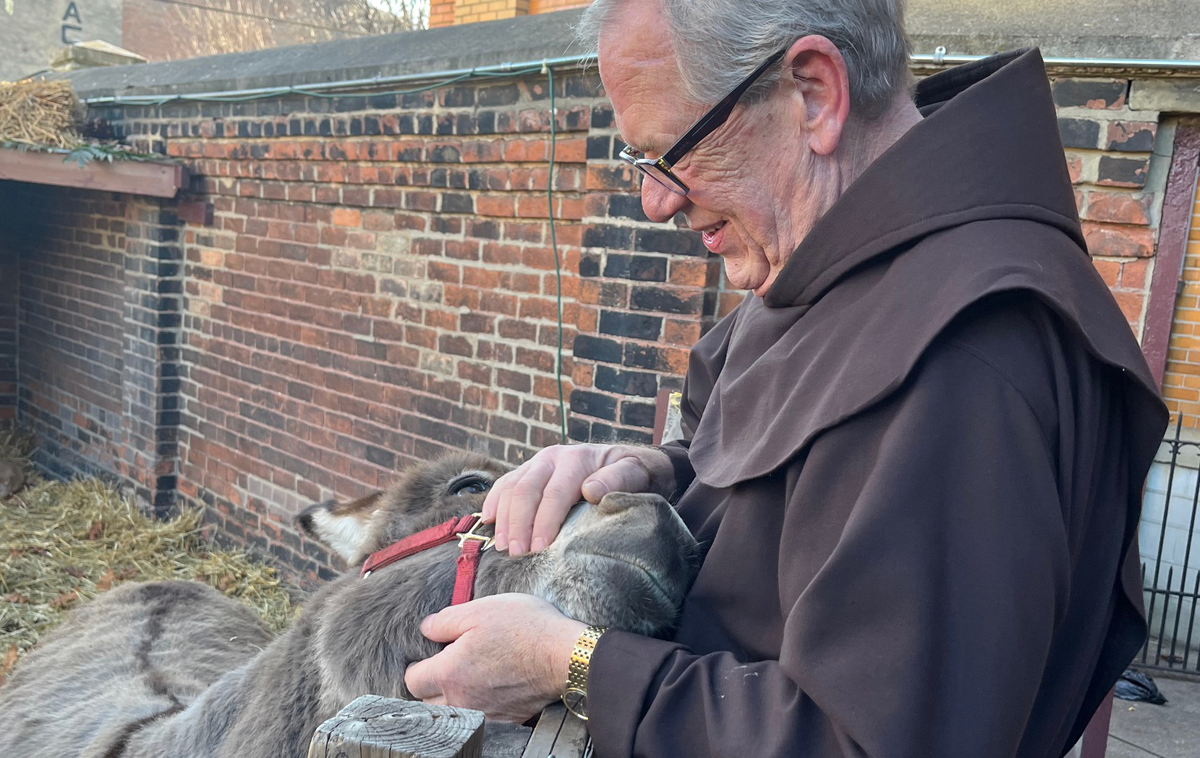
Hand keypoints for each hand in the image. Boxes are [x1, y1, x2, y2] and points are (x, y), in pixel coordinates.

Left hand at [404, 594, 585, 722]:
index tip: (433, 655)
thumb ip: (445, 621)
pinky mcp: (507, 720)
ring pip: (454, 713)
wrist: (564, 655)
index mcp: (449, 673)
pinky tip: (495, 687)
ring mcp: (485, 714)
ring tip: (472, 676)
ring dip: (455, 699)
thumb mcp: (479, 610)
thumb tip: (426, 629)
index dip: (420, 665)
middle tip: (452, 664)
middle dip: (434, 686)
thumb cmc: (523, 628)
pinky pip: (482, 718)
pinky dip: (482, 706)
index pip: (413, 680)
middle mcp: (461, 701)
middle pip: (428, 703)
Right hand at [482, 444, 674, 555]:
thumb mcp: (636, 472)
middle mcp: (553, 457)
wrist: (631, 460)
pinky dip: (495, 502)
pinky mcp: (530, 471)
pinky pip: (506, 484)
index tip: (540, 549)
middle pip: (527, 490)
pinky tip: (488, 522)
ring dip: (505, 518)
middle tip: (518, 555)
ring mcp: (538, 463)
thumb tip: (591, 491)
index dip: (544, 521)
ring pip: (512, 488)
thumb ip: (618, 479)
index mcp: (576, 459)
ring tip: (504, 547)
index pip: (554, 492)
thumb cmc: (635, 472)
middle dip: (519, 524)